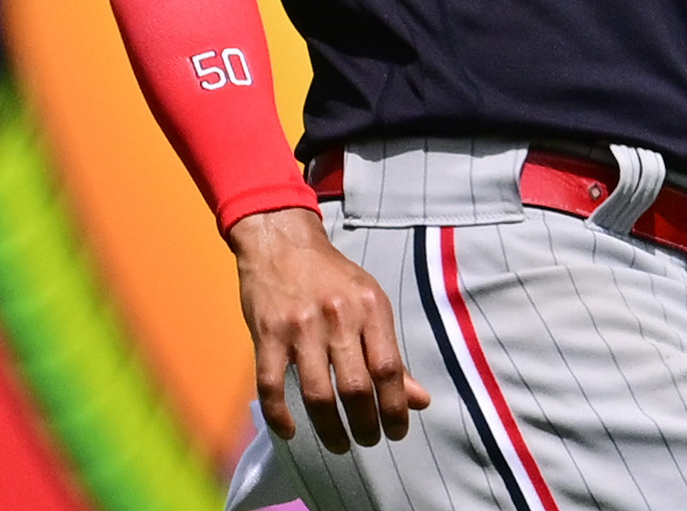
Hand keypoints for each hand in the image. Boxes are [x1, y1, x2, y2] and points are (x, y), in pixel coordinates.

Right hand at [229, 206, 431, 451]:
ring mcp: (299, 327)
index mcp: (370, 308)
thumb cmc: (332, 277)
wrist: (282, 242)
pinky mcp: (266, 335)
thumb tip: (419, 400)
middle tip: (369, 440)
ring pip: (317, 395)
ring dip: (331, 430)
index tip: (397, 431)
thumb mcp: (370, 304)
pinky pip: (272, 387)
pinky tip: (291, 433)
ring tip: (340, 444)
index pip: (388, 369)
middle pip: (356, 387)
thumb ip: (391, 353)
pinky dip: (280, 417)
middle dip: (366, 425)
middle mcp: (337, 317)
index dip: (396, 408)